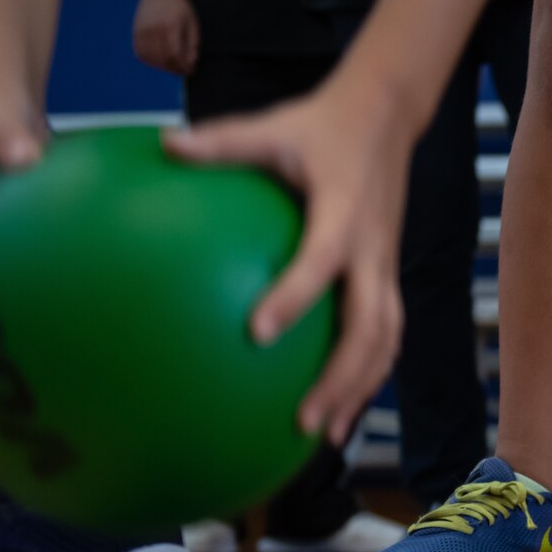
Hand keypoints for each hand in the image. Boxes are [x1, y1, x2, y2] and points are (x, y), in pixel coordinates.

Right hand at [133, 0, 199, 75]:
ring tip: (172, 66)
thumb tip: (191, 63)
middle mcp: (155, 27)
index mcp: (171, 24)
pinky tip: (158, 62)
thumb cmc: (179, 5)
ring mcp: (143, 29)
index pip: (175, 53)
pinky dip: (149, 61)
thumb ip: (192, 43)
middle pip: (163, 58)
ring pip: (151, 58)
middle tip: (182, 71)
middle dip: (174, 69)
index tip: (190, 70)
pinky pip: (140, 53)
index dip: (183, 65)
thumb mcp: (191, 21)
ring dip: (162, 67)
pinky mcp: (136, 31)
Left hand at [163, 78, 412, 441]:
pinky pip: (385, 336)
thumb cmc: (321, 125)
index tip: (256, 333)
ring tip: (325, 435)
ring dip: (358, 390)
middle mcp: (372, 250)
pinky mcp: (386, 277)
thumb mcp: (273, 127)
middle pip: (370, 328)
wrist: (386, 117)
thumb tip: (165, 145)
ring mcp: (385, 267)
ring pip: (385, 342)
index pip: (321, 263)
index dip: (294, 297)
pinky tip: (336, 412)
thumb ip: (223, 142)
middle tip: (302, 419)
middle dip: (340, 378)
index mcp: (344, 213)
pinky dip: (366, 376)